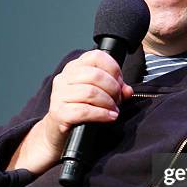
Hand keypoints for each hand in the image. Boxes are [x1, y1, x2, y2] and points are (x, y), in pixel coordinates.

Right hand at [7, 50, 133, 172]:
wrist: (58, 130)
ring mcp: (59, 95)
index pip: (96, 56)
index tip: (120, 82)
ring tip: (114, 110)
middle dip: (113, 89)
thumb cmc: (80, 108)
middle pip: (95, 75)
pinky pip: (84, 111)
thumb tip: (127, 90)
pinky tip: (109, 117)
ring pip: (90, 92)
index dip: (113, 69)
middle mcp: (64, 77)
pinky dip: (101, 114)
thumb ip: (115, 89)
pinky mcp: (58, 112)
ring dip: (108, 102)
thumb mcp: (99, 94)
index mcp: (74, 67)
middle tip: (118, 100)